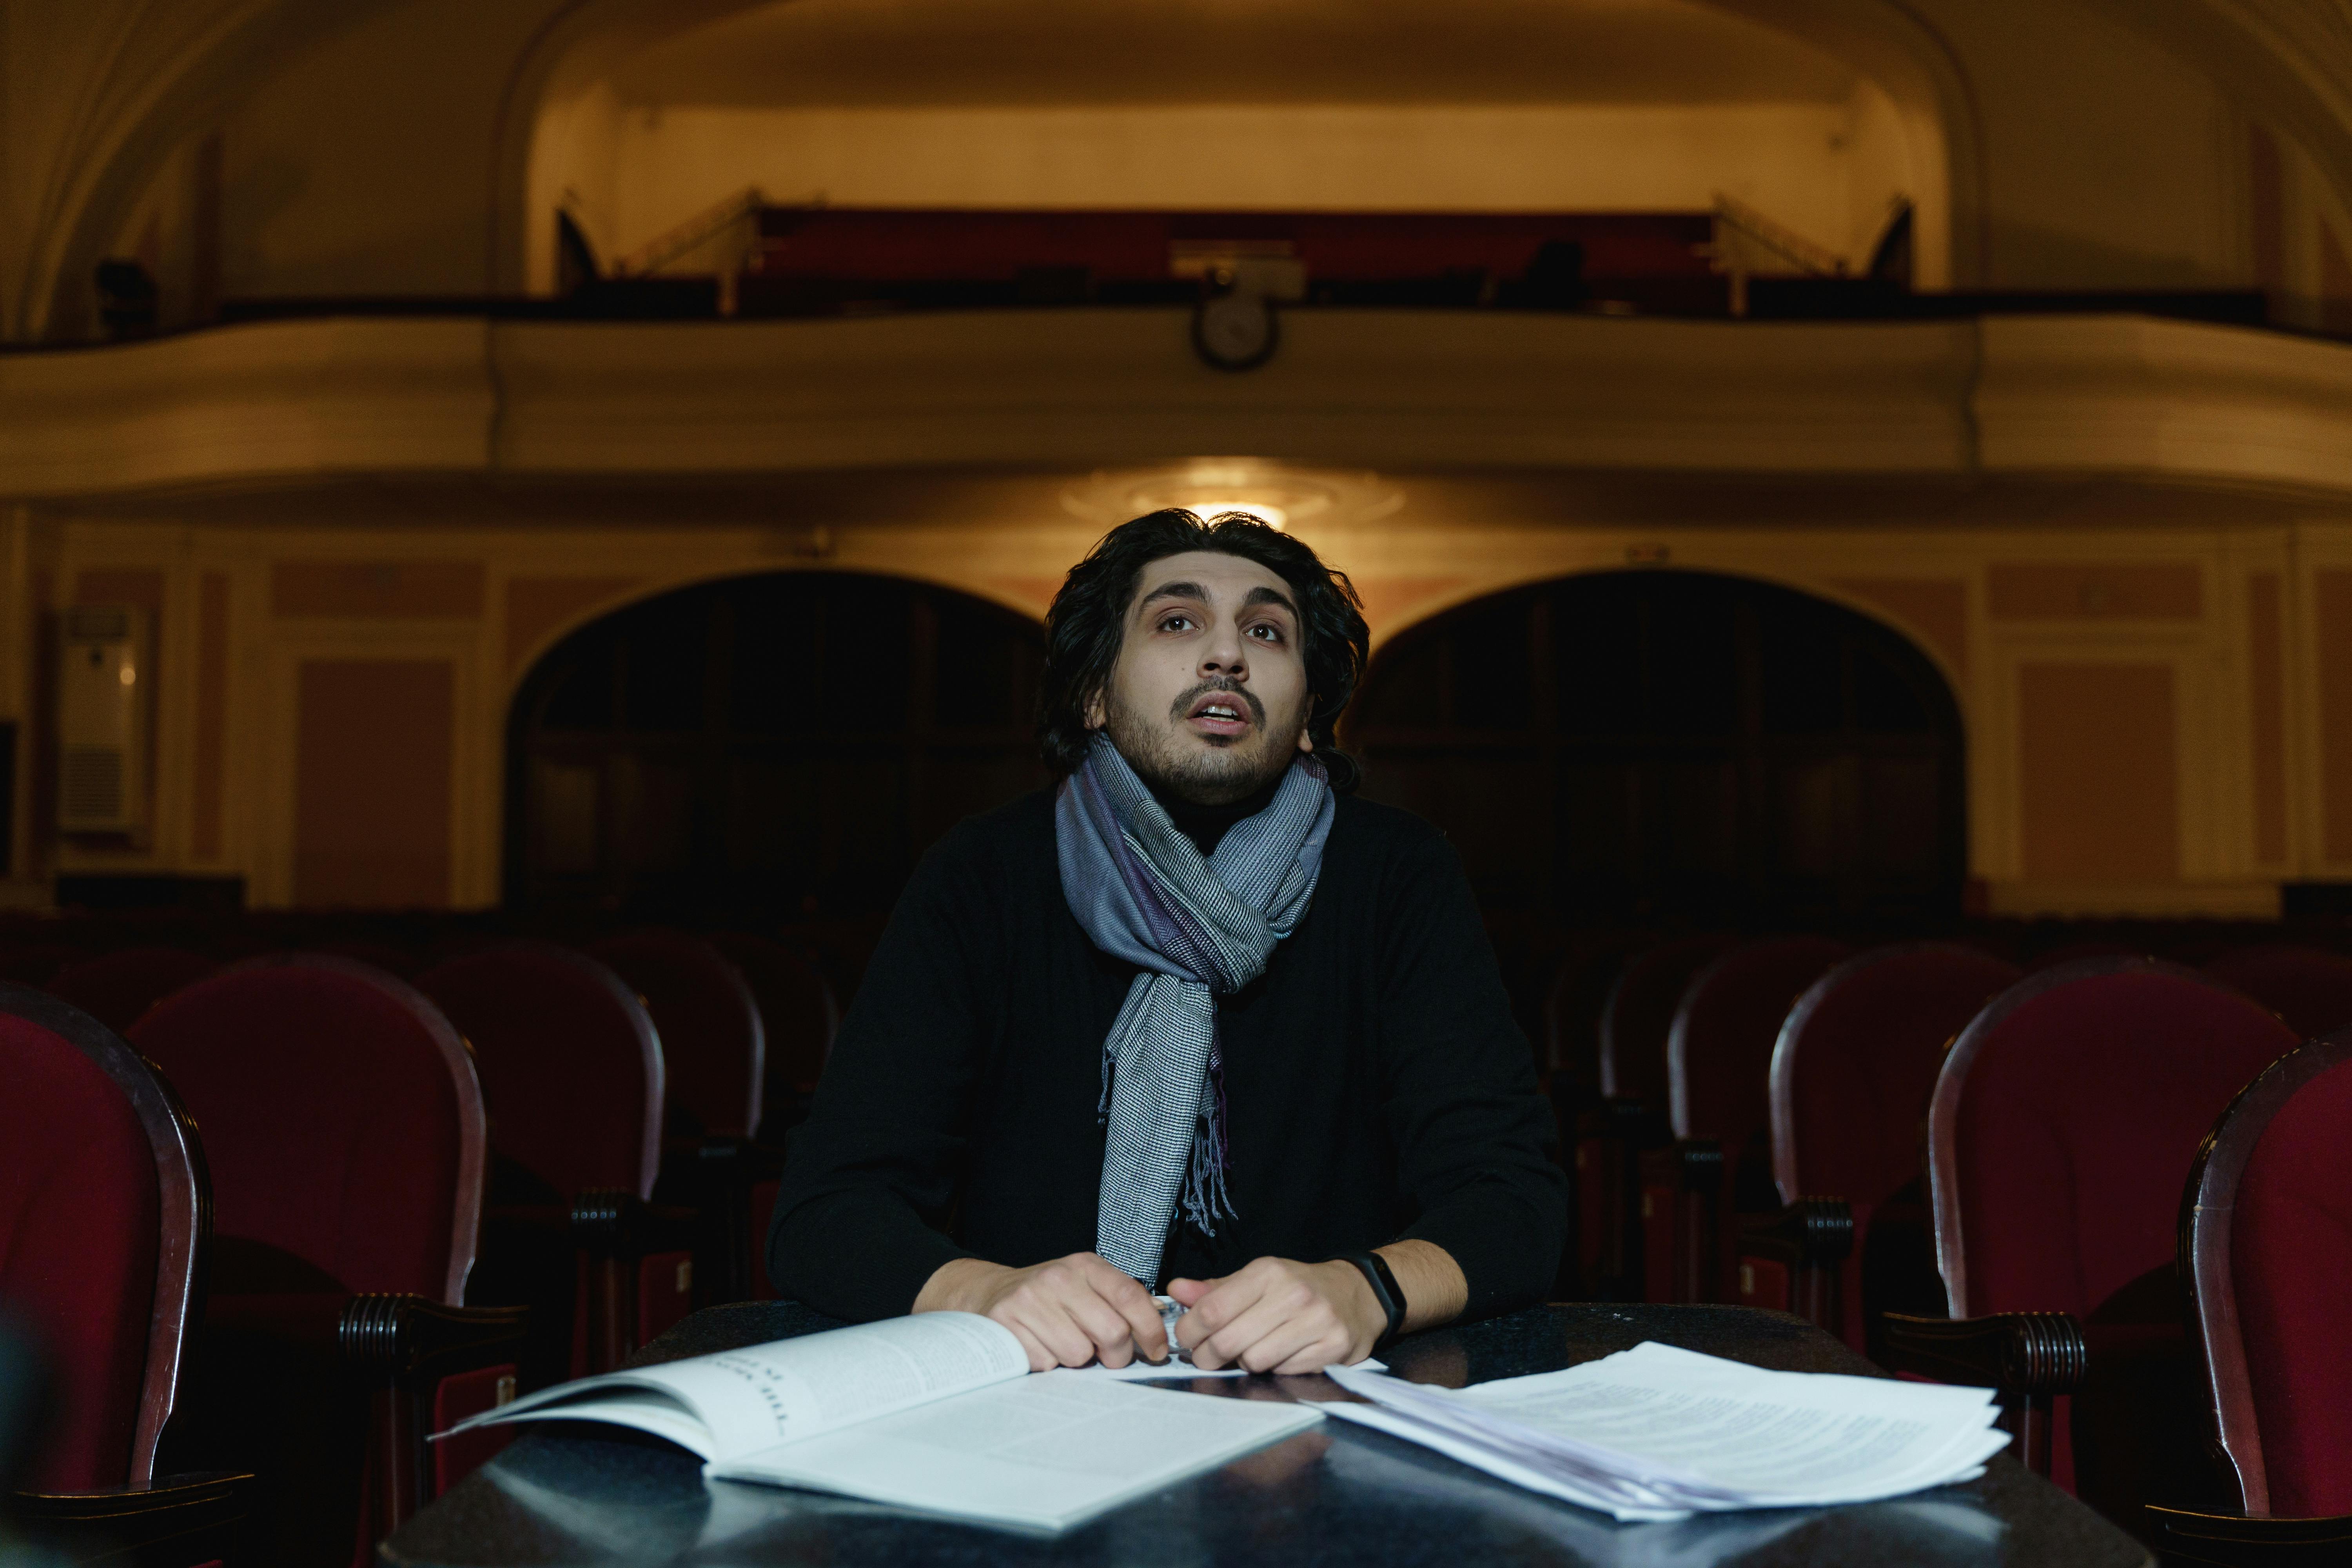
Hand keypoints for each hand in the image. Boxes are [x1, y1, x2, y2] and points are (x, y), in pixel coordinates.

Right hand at [914, 1253, 1167, 1371]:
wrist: (988, 1293)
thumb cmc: (1047, 1296)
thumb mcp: (1085, 1285)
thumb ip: (1121, 1299)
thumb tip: (1158, 1318)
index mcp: (1085, 1265)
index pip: (1130, 1295)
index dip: (1150, 1328)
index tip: (1156, 1350)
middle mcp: (1058, 1278)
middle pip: (1113, 1332)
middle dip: (1116, 1354)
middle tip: (1107, 1354)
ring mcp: (1030, 1299)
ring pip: (1080, 1354)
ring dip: (1077, 1359)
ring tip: (1064, 1344)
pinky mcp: (1007, 1324)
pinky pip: (1048, 1363)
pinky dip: (1048, 1363)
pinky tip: (1040, 1346)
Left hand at [1166, 1257, 1385, 1373]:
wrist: (1357, 1294)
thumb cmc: (1298, 1287)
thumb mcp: (1257, 1278)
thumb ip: (1215, 1289)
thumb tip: (1176, 1289)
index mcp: (1268, 1272)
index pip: (1213, 1309)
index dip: (1190, 1331)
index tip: (1187, 1338)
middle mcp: (1293, 1294)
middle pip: (1229, 1341)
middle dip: (1209, 1355)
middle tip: (1207, 1356)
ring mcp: (1316, 1322)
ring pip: (1254, 1362)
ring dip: (1244, 1362)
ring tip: (1250, 1351)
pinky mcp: (1334, 1347)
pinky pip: (1284, 1372)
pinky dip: (1275, 1369)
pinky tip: (1280, 1355)